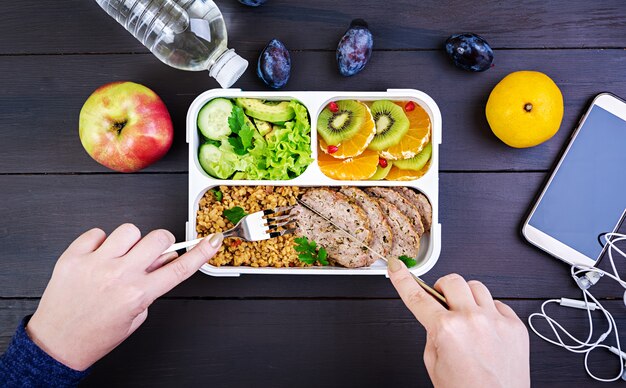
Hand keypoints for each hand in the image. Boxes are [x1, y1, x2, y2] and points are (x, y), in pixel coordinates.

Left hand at [26, 224, 222, 370]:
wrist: (57, 343)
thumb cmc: (96, 335)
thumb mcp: (136, 317)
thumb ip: (152, 286)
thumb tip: (163, 261)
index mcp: (137, 294)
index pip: (179, 269)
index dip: (200, 253)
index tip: (213, 240)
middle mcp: (118, 276)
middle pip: (158, 238)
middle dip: (161, 243)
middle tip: (152, 253)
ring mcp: (95, 264)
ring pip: (129, 230)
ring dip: (130, 242)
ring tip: (119, 257)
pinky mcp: (73, 257)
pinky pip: (97, 232)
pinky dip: (101, 242)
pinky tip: (98, 257)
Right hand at [387, 258, 529, 387]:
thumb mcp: (434, 364)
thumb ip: (432, 334)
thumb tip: (436, 316)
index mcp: (446, 330)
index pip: (417, 297)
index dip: (403, 279)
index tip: (398, 267)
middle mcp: (472, 320)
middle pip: (452, 281)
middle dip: (442, 289)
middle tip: (442, 303)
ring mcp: (496, 321)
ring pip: (476, 287)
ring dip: (466, 297)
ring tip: (466, 317)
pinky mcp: (515, 326)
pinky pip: (498, 303)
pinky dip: (488, 311)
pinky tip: (486, 329)